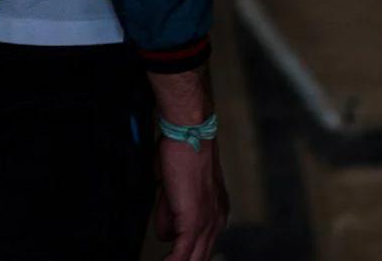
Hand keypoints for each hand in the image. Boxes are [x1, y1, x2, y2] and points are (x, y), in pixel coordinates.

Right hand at [153, 134, 228, 260]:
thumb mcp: (172, 185)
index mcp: (215, 210)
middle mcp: (217, 219)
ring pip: (194, 258)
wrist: (189, 133)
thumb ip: (169, 211)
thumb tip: (165, 232)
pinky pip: (182, 254)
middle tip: (168, 260)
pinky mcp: (194, 222)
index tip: (175, 255)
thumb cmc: (180, 149)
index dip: (188, 252)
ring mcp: (207, 222)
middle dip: (186, 260)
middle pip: (201, 255)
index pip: (203, 243)